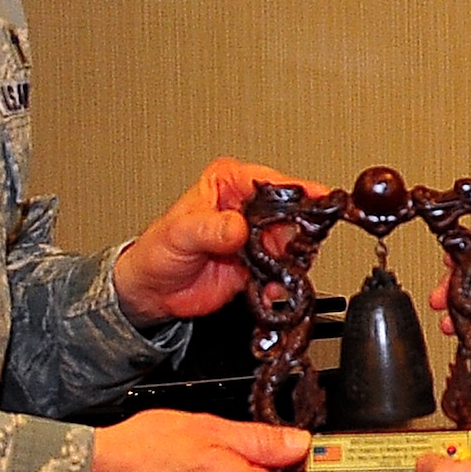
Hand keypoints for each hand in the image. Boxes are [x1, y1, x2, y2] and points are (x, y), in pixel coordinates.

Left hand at [113, 157, 326, 326]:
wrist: (153, 290)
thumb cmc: (157, 251)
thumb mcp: (179, 234)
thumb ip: (208, 228)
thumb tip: (236, 226)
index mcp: (229, 183)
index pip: (271, 181)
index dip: (297, 190)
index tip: (317, 199)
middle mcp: (248, 207)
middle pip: (291, 212)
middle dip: (300, 230)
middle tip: (298, 246)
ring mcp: (257, 236)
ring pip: (293, 242)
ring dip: (293, 259)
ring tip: (280, 272)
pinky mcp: (260, 264)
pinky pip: (283, 271)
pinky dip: (283, 282)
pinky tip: (272, 289)